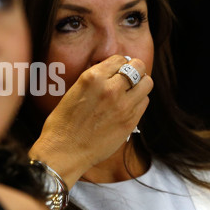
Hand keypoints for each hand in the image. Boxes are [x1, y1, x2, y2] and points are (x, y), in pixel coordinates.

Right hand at [29, 55, 152, 187]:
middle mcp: (111, 88)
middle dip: (135, 69)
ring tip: (130, 91)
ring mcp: (123, 106)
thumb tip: (110, 72)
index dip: (119, 63)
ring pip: (147, 84)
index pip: (119, 59)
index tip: (117, 69)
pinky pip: (144, 103)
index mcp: (93, 78)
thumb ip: (94, 80)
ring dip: (140, 85)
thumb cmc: (62, 123)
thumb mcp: (74, 91)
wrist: (64, 151)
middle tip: (129, 77)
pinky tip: (128, 106)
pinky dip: (138, 101)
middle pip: (139, 67)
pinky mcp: (130, 121)